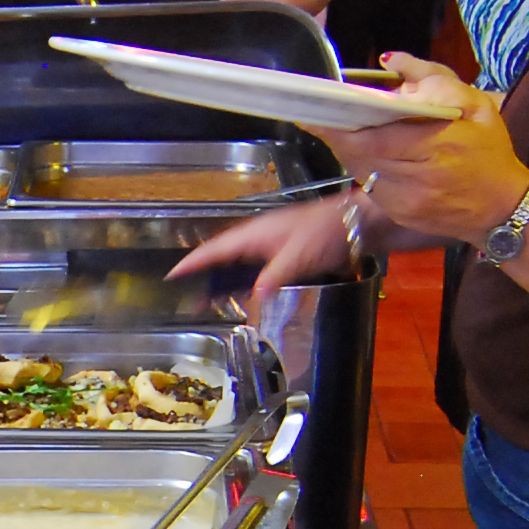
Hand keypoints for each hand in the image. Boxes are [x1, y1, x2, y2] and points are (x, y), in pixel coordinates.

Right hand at [170, 193, 365, 320]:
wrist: (356, 224)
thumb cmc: (325, 233)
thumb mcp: (299, 256)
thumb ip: (275, 277)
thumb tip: (254, 297)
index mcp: (254, 235)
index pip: (215, 249)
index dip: (193, 262)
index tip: (172, 274)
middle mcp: (258, 240)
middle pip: (223, 260)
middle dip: (203, 278)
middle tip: (185, 299)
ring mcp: (271, 247)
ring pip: (238, 267)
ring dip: (223, 284)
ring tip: (206, 304)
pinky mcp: (284, 256)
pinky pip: (255, 272)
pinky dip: (243, 284)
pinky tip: (243, 298)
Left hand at [322, 55, 528, 243]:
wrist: (503, 208)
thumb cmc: (490, 151)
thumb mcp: (477, 105)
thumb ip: (434, 79)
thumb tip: (392, 59)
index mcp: (438, 145)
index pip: (375, 136)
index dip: (341, 125)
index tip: (317, 110)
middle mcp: (419, 177)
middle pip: (360, 154)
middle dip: (336, 135)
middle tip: (317, 116)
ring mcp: (407, 200)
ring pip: (361, 171)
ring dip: (347, 150)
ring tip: (338, 130)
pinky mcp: (400, 213)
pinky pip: (370, 186)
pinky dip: (363, 167)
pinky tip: (363, 153)